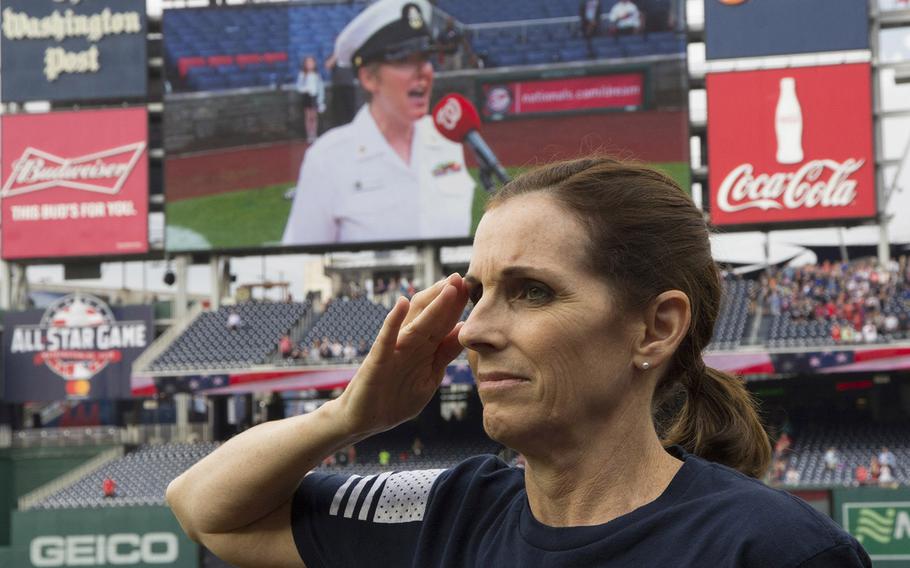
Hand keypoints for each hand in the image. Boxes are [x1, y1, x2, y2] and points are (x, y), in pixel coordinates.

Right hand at [334, 274, 468, 438]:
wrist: (365, 420)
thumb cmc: (397, 398)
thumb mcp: (429, 376)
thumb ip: (445, 354)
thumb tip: (463, 329)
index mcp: (424, 348)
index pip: (444, 322)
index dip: (457, 305)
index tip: (472, 287)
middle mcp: (410, 343)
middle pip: (431, 315)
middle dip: (447, 297)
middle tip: (461, 276)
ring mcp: (394, 350)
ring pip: (415, 323)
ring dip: (431, 304)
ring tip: (446, 286)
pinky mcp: (378, 360)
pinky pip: (386, 339)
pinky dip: (392, 321)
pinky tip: (400, 303)